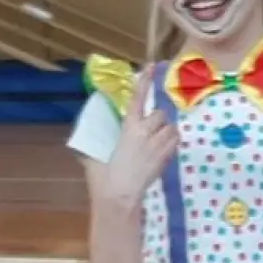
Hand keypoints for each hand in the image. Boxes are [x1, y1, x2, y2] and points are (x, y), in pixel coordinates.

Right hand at [102, 73, 177, 208]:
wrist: (119, 197)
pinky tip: (160, 152)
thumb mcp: (94, 153)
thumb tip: (87, 135)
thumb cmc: (102, 177)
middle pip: (161, 114)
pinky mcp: (166, 158)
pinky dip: (170, 143)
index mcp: (128, 127)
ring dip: (167, 131)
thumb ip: (96, 140)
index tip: (150, 65)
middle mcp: (146, 132)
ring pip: (172, 128)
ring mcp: (158, 146)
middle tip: (149, 130)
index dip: (144, 81)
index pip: (138, 98)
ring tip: (157, 141)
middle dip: (158, 120)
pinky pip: (175, 143)